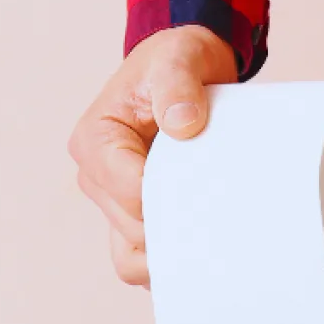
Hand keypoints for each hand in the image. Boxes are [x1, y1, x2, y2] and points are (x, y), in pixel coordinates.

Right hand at [67, 25, 236, 286]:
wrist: (185, 69)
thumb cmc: (176, 61)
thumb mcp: (179, 59)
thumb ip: (177, 85)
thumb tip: (182, 124)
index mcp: (96, 141)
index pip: (130, 193)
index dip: (171, 204)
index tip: (214, 199)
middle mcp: (96, 176)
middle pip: (132, 231)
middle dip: (177, 235)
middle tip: (227, 232)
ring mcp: (114, 200)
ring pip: (129, 257)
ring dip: (167, 262)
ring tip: (213, 255)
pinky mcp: (135, 213)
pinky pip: (141, 257)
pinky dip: (168, 264)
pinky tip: (204, 261)